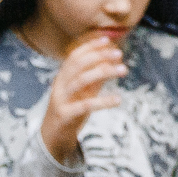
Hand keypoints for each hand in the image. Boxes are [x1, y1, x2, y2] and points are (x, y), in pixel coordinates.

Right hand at [39, 35, 126, 166]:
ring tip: (123, 70)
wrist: (54, 136)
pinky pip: (85, 105)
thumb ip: (95, 78)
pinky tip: (118, 99)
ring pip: (80, 81)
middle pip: (77, 65)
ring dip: (103, 72)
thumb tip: (112, 61)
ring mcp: (61, 99)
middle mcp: (60, 85)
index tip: (107, 40)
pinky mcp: (65, 115)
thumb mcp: (84, 92)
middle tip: (119, 54)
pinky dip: (102, 101)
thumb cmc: (72, 110)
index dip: (90, 47)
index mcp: (63, 77)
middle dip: (98, 56)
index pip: (74, 56)